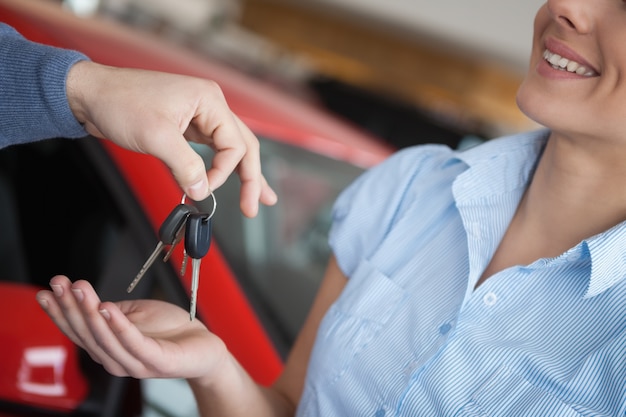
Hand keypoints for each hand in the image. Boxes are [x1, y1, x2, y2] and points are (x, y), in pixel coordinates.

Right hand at [36, 275, 227, 379]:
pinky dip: (118, 325)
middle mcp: (115, 359)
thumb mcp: (137, 313)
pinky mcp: (155, 362)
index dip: (61, 311)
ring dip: (89, 312)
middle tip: (60, 282)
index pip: (78, 329)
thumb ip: (113, 310)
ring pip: (105, 338)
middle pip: (86, 333)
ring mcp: (134, 363)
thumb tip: (90, 300)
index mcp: (108, 347)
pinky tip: (107, 308)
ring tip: (80, 289)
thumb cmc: (171, 330)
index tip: (48, 289)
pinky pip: (133, 343)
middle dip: (69, 307)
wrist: (204, 346)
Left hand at [66, 61, 276, 216]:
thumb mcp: (157, 137)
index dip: (223, 172)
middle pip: (242, 145)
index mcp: (209, 100)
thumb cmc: (120, 103)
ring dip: (243, 173)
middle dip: (251, 177)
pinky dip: (219, 168)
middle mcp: (209, 106)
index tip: (203, 189)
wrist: (90, 95)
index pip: (234, 144)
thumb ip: (185, 166)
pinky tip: (226, 182)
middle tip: (256, 205)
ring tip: (260, 196)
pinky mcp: (185, 127)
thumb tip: (203, 192)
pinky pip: (210, 150)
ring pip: (230, 149)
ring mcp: (198, 116)